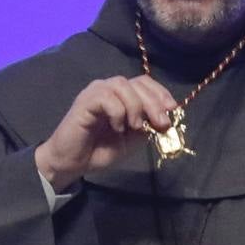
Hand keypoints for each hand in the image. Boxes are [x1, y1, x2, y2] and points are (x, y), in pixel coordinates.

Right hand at [35, 75, 176, 189]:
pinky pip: (106, 97)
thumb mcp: (132, 140)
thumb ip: (146, 126)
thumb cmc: (100, 150)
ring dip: (135, 106)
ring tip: (135, 127)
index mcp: (122, 96)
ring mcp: (96, 92)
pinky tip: (116, 127)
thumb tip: (163, 116)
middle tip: (161, 124)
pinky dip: (117, 112)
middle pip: (137, 83)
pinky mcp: (85, 101)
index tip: (172, 109)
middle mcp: (109, 89)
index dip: (160, 92)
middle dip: (154, 102)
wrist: (73, 162)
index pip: (144, 83)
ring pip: (122, 85)